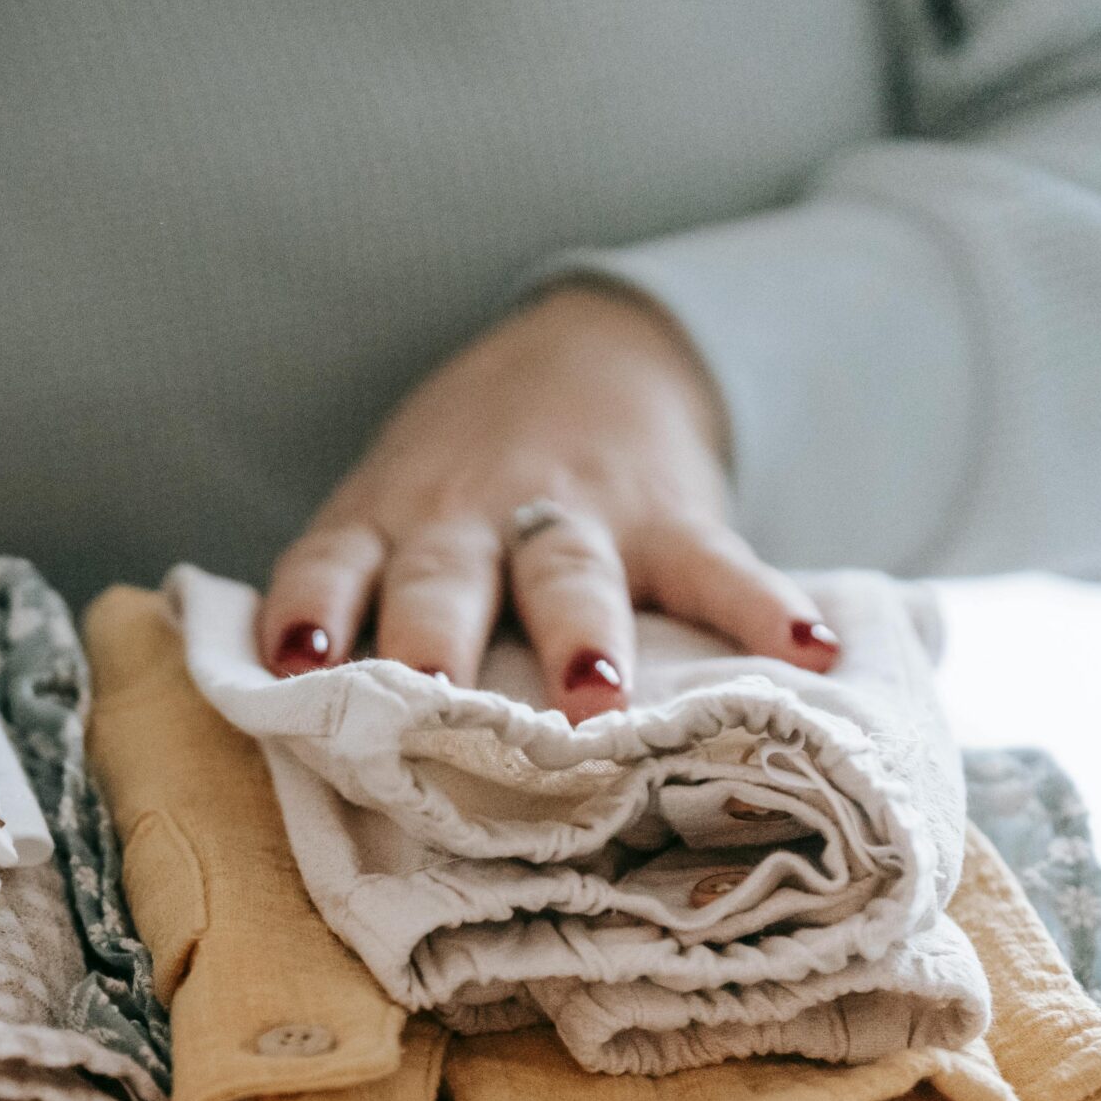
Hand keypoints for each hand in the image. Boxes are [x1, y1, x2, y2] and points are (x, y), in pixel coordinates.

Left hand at [259, 283, 839, 721]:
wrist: (582, 351)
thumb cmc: (454, 491)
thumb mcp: (389, 522)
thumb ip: (354, 615)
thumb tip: (295, 749)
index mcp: (385, 528)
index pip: (330, 563)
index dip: (309, 607)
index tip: (294, 658)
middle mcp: (467, 522)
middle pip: (444, 578)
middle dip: (434, 637)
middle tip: (431, 696)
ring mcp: (572, 515)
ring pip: (568, 574)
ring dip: (580, 634)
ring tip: (596, 697)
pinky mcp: (671, 519)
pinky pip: (717, 567)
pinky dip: (765, 610)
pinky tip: (806, 652)